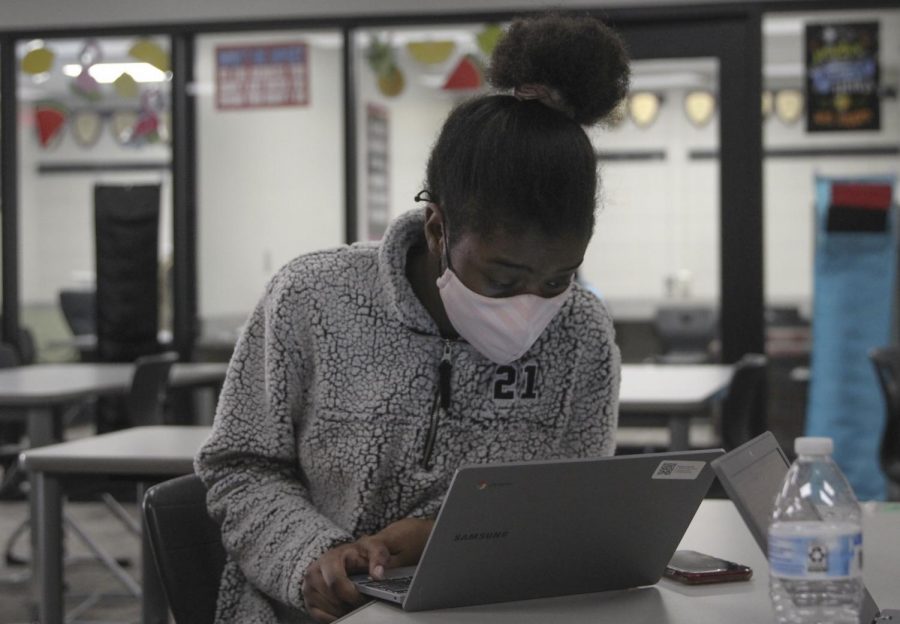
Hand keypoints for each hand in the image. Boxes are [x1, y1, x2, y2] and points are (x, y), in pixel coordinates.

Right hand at [302, 518, 434, 622]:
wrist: (348, 558)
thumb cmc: (359, 554)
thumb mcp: (372, 548)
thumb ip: (378, 557)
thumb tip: (378, 574)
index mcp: (328, 559)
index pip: (335, 582)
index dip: (352, 594)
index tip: (364, 598)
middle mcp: (313, 573)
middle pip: (332, 598)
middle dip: (350, 604)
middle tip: (363, 603)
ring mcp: (308, 588)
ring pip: (327, 610)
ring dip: (344, 611)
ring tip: (355, 604)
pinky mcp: (309, 602)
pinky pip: (321, 618)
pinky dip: (336, 617)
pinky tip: (346, 610)